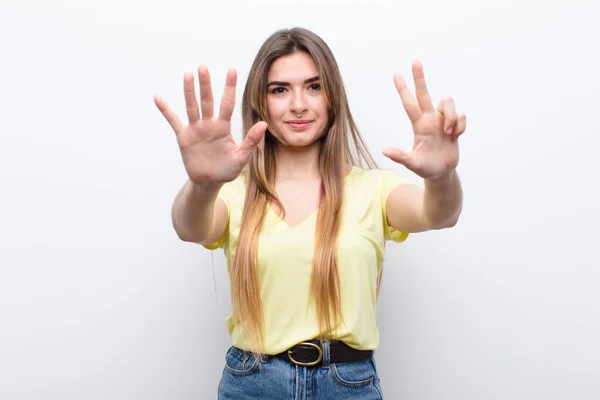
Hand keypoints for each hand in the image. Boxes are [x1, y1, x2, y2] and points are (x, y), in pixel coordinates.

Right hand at [154, 66, 266, 185]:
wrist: (209, 182)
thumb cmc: (227, 169)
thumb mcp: (242, 157)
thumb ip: (251, 141)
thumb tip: (263, 124)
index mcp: (223, 127)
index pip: (227, 103)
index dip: (229, 87)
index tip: (232, 70)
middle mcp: (209, 124)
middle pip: (207, 100)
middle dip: (205, 84)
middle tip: (202, 67)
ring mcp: (195, 129)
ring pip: (192, 107)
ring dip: (189, 91)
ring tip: (187, 75)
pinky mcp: (184, 137)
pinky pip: (173, 121)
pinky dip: (166, 110)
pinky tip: (158, 98)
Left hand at [383, 61, 465, 180]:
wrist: (442, 173)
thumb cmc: (426, 168)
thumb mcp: (413, 163)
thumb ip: (401, 157)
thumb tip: (384, 151)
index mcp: (419, 126)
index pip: (409, 104)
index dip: (403, 89)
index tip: (396, 74)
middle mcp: (430, 119)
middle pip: (424, 93)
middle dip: (419, 77)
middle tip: (415, 61)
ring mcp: (442, 120)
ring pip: (447, 102)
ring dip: (450, 117)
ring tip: (448, 134)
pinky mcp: (455, 125)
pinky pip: (460, 115)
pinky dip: (459, 126)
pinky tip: (455, 136)